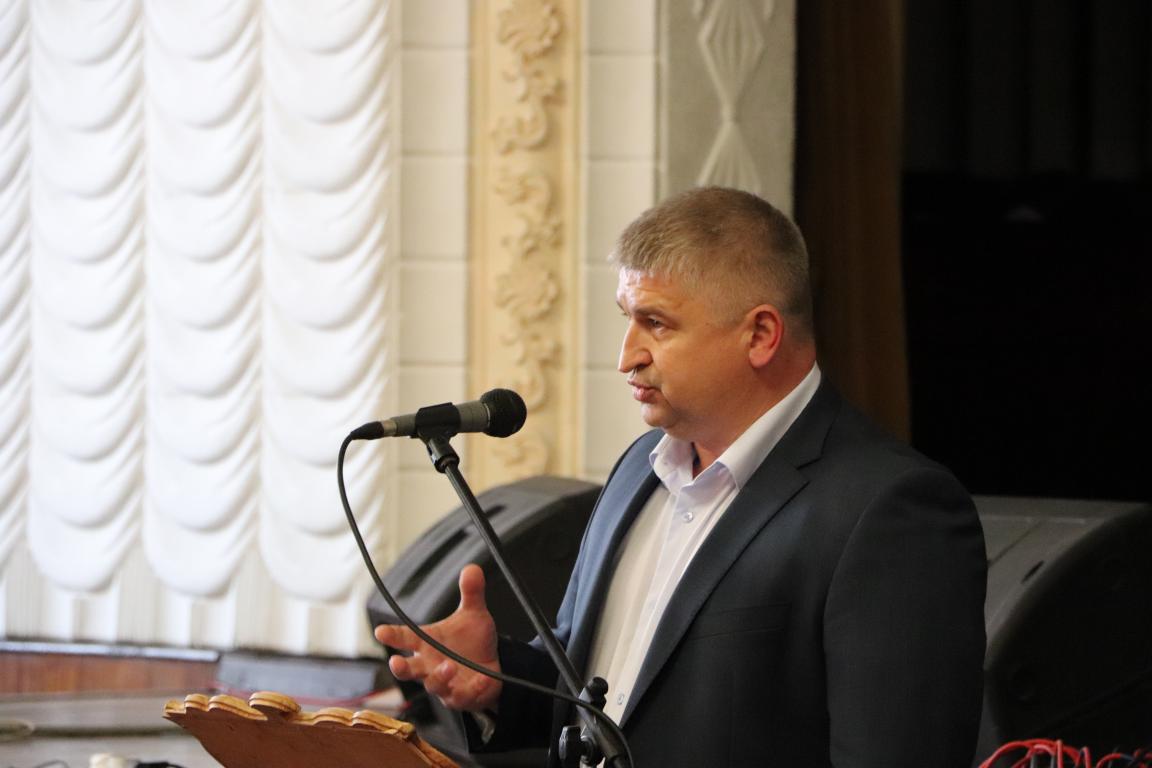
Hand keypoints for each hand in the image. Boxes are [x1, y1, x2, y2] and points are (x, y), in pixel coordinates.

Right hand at [374, 564, 501, 712]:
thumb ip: (471, 593)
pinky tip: (481, 679)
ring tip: (449, 665)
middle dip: (400, 667)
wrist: (490, 669)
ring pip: (433, 685)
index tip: (380, 631)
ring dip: (439, 676)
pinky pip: (461, 696)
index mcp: (427, 643)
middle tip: (396, 662)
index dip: (391, 635)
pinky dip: (471, 688)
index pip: (404, 637)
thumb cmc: (472, 642)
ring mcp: (444, 684)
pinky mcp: (460, 697)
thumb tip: (472, 568)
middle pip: (408, 669)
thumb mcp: (474, 614)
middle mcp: (429, 664)